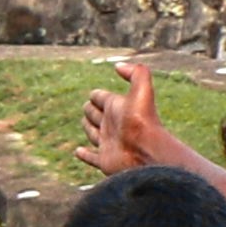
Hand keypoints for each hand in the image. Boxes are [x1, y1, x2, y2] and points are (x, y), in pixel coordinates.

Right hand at [77, 53, 196, 180]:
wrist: (147, 153)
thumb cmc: (142, 121)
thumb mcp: (142, 90)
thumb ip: (135, 72)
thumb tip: (119, 66)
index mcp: (117, 107)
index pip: (101, 98)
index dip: (97, 95)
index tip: (94, 94)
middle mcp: (112, 125)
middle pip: (95, 114)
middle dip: (90, 110)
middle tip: (89, 108)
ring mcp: (108, 143)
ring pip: (92, 134)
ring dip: (88, 129)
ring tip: (86, 124)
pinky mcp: (104, 160)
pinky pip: (91, 158)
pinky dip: (84, 155)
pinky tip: (78, 152)